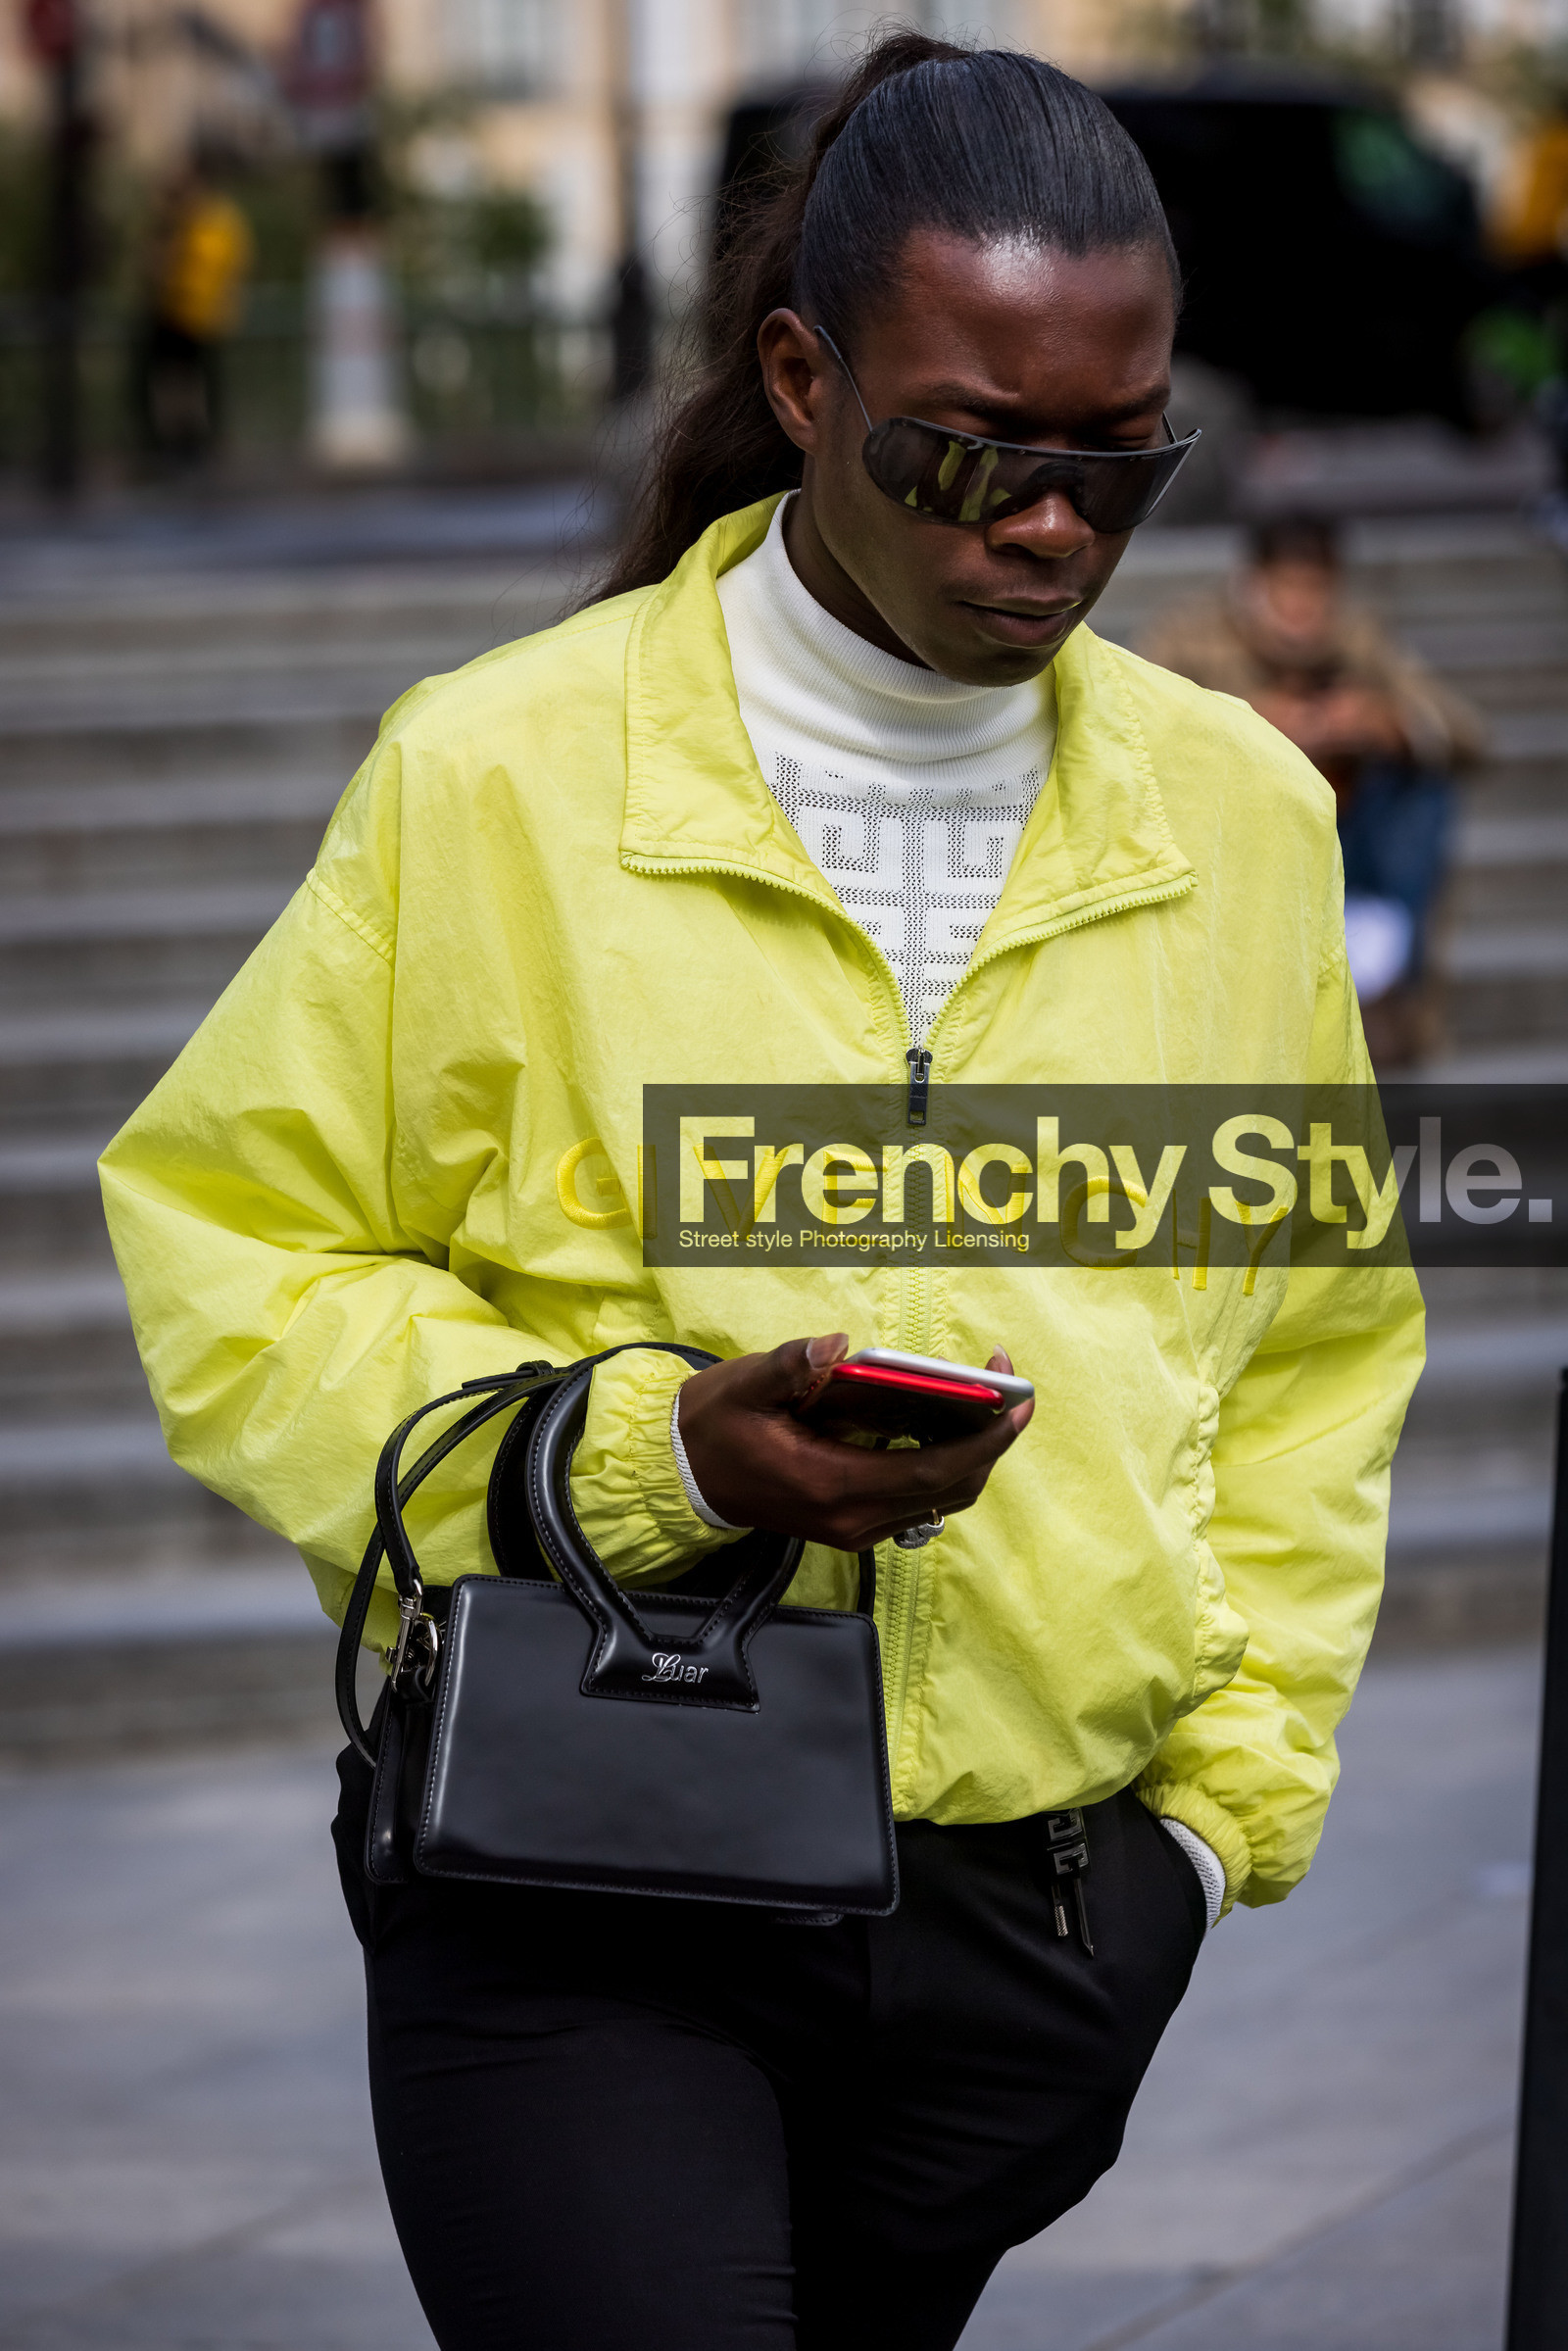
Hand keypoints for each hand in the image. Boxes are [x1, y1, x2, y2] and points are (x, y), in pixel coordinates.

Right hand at [676, 1334, 1032, 1550]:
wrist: (684, 1477)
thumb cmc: (716, 1429)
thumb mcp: (745, 1386)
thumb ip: (791, 1363)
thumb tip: (836, 1345)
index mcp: (831, 1486)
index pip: (931, 1472)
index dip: (984, 1440)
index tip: (1016, 1404)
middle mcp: (851, 1518)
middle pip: (950, 1489)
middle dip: (991, 1442)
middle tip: (1013, 1389)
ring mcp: (854, 1527)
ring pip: (940, 1499)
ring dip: (973, 1455)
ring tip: (988, 1399)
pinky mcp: (853, 1523)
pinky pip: (918, 1499)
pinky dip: (945, 1465)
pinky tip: (947, 1422)